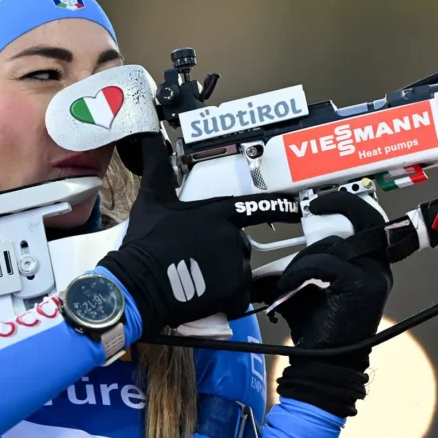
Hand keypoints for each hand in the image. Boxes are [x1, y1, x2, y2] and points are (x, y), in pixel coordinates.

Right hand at [99, 134, 300, 337]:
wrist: (138, 283)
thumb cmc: (146, 241)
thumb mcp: (152, 200)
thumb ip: (158, 169)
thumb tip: (150, 140)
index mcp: (219, 212)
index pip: (258, 207)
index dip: (283, 206)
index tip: (299, 207)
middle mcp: (233, 236)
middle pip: (239, 244)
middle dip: (222, 252)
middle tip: (195, 259)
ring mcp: (235, 265)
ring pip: (238, 271)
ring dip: (222, 276)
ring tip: (195, 278)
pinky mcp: (233, 292)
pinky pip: (236, 295)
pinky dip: (224, 297)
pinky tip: (202, 294)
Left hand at [271, 191, 392, 416]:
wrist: (322, 361)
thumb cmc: (316, 325)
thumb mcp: (310, 285)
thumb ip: (308, 262)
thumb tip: (277, 248)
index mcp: (368, 265)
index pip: (367, 222)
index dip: (347, 204)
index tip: (321, 203)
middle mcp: (377, 268)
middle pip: (359, 221)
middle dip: (338, 206)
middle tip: (314, 208)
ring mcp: (373, 276)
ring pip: (331, 246)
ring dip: (301, 261)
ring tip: (287, 283)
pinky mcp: (362, 285)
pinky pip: (322, 263)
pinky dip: (299, 273)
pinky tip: (290, 288)